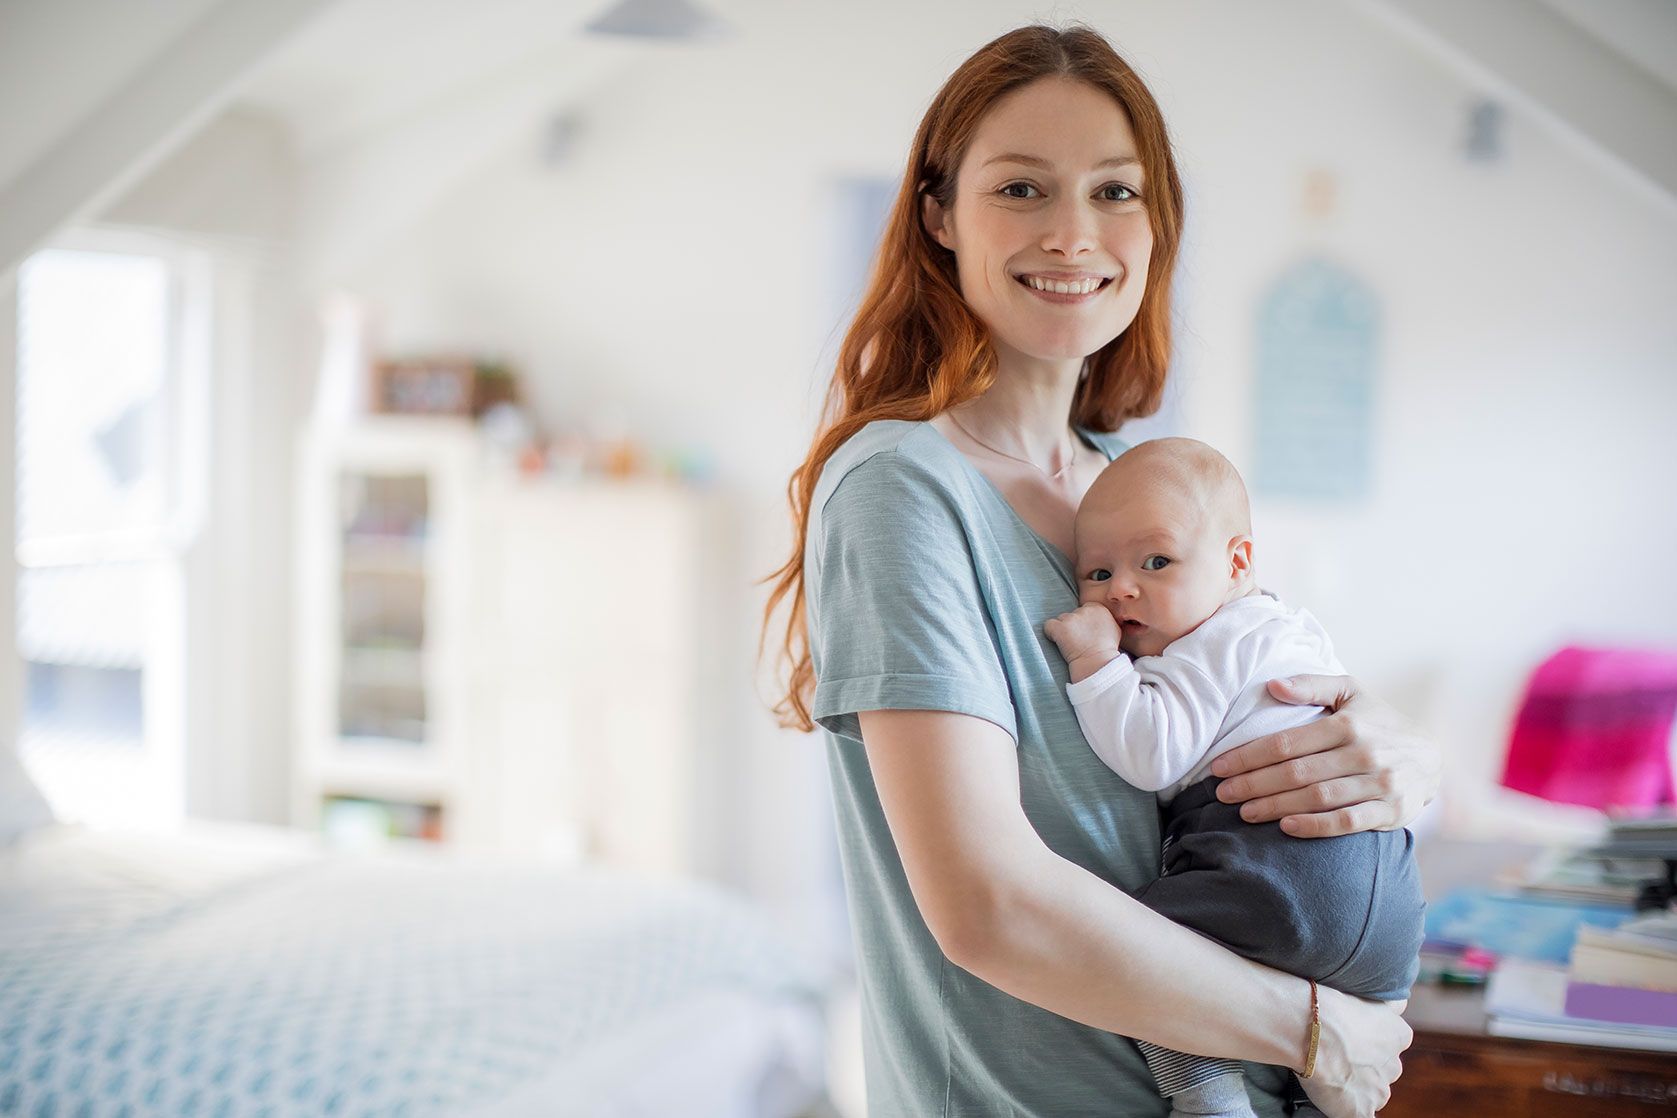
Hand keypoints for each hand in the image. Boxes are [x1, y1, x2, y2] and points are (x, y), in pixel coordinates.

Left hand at [1043, 604, 1121, 680]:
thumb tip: (1099, 619)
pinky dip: (1050, 633)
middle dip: (1073, 626)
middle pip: (1072, 614)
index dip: (1083, 621)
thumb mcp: (1114, 629)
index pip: (1084, 608)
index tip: (1084, 632)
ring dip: (1063, 630)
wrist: (1098, 663)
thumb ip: (1105, 619)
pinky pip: (1048, 626)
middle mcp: (1084, 610)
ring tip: (1070, 643)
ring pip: (1061, 620)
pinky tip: (1058, 641)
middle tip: (1078, 640)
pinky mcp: (1060, 628)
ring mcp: (1071, 618)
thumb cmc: (1106, 650)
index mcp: (1098, 608)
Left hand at [1209, 674, 1440, 836]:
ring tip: (1243, 812)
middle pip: (1296, 772)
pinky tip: (1286, 827)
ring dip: (1275, 806)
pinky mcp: (1390, 812)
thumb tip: (1271, 685)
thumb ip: (1311, 686)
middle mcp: (1364, 753)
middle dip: (1253, 784)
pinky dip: (1316, 827)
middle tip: (1221, 793)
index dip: (1248, 756)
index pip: (1287, 742)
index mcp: (1348, 724)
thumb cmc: (1378, 722)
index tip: (1219, 766)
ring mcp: (1379, 784)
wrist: (1432, 757)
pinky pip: (1347, 822)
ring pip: (1317, 798)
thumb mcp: (1350, 693)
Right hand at [1299, 988, 1410, 1117]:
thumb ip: (1390, 1004)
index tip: (1351, 1037)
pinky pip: (1360, 1115)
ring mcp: (1378, 1092)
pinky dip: (1350, 1110)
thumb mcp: (1370, 996)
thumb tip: (1402, 1003)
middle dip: (1365, 1066)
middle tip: (1337, 1054)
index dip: (1370, 1042)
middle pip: (1383, 1070)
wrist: (1311, 1030)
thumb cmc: (1333, 1008)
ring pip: (1372, 1093)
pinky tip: (1338, 1101)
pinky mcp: (1361, 1111)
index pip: (1393, 1043)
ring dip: (1357, 1088)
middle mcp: (1394, 1066)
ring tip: (1329, 1074)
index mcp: (1399, 1035)